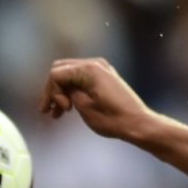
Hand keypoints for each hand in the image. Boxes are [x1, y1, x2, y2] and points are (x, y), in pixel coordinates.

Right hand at [38, 57, 157, 141]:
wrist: (137, 123)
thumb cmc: (112, 119)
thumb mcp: (84, 107)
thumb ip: (69, 93)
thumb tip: (61, 88)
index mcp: (89, 70)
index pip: (56, 74)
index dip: (52, 93)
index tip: (62, 110)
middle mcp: (94, 64)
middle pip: (60, 70)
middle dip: (53, 91)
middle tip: (49, 111)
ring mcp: (101, 68)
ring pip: (69, 74)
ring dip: (61, 92)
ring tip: (57, 114)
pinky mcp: (104, 76)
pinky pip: (81, 78)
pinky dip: (72, 90)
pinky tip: (69, 107)